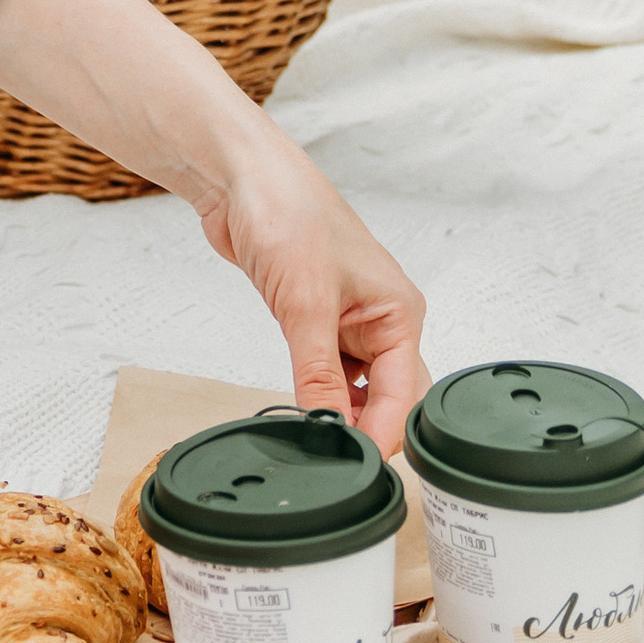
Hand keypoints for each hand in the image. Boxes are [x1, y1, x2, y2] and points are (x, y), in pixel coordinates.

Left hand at [193, 137, 428, 455]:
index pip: (404, 393)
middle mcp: (382, 318)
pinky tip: (301, 406)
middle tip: (335, 460)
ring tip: (314, 437)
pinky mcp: (314, 317)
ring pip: (356, 386)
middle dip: (366, 428)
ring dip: (338, 410)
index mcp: (400, 312)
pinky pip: (326, 369)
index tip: (357, 465)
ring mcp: (348, 319)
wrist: (239, 177)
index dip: (382, 434)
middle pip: (388, 395)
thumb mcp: (305, 303)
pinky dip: (316, 390)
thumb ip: (318, 372)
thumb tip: (328, 425)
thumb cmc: (286, 213)